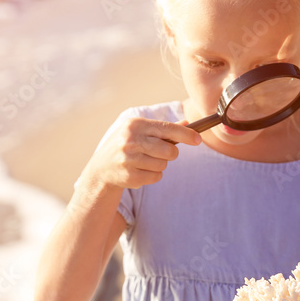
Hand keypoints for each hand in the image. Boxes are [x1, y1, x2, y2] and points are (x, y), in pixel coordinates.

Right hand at [81, 117, 199, 190]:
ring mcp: (128, 159)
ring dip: (159, 165)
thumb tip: (187, 123)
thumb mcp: (139, 131)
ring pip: (163, 165)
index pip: (167, 129)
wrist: (101, 169)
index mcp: (135, 125)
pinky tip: (139, 171)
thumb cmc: (125, 145)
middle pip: (169, 151)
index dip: (186, 135)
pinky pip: (156, 177)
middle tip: (160, 153)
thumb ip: (162, 128)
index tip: (198, 139)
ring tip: (144, 162)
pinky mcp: (129, 176)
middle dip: (171, 154)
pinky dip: (152, 175)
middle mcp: (130, 140)